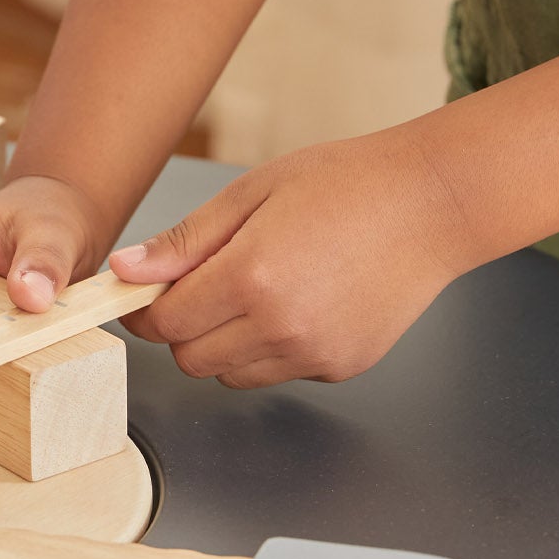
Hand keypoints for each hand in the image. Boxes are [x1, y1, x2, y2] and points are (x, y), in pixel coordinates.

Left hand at [110, 128, 475, 388]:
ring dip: (225, 343)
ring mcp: (315, 354)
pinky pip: (280, 372)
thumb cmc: (345, 184)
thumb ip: (185, 241)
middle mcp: (281, 326)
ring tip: (257, 289)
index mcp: (251, 276)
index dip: (147, 309)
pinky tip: (299, 302)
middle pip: (191, 359)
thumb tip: (126, 270)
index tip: (146, 292)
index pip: (166, 323)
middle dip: (183, 328)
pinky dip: (271, 349)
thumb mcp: (251, 194)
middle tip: (205, 285)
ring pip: (232, 375)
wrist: (432, 205)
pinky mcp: (342, 368)